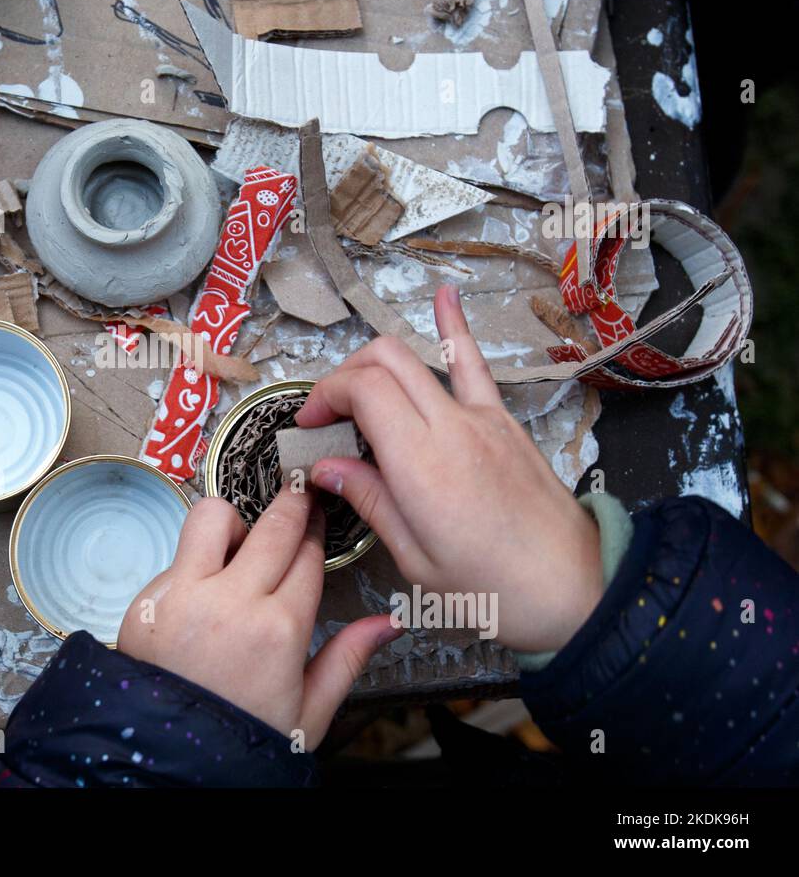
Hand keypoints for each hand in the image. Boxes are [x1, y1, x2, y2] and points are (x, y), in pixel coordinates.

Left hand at [118, 489, 397, 748]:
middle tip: (297, 496)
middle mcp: (231, 602)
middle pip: (273, 524)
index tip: (320, 520)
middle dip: (292, 503)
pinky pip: (176, 557)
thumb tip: (388, 624)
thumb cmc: (239, 737)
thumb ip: (348, 658)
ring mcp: (184, 595)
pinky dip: (193, 565)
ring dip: (232, 521)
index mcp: (279, 629)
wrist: (168, 760)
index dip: (317, 533)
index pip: (308, 555)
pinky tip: (203, 596)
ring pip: (211, 516)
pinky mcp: (148, 599)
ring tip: (238, 544)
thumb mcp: (308, 711)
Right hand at [296, 285, 602, 652]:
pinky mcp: (504, 422)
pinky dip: (454, 327)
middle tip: (326, 415)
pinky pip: (473, 364)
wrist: (574, 590)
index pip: (361, 389)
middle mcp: (450, 427)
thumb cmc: (494, 589)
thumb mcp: (415, 560)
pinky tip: (444, 295)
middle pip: (384, 361)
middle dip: (342, 376)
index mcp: (421, 464)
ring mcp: (481, 418)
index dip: (324, 395)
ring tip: (355, 385)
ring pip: (417, 357)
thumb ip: (370, 501)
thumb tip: (325, 468)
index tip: (309, 426)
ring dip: (377, 362)